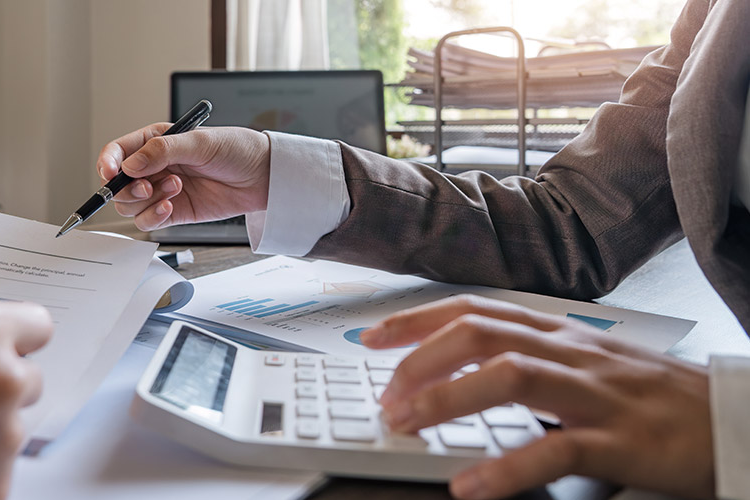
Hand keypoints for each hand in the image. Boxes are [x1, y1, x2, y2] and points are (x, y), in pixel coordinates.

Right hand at [97, 124, 270, 230]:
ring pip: (129, 205)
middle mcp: (154, 167)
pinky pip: (147, 222)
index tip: (110, 173)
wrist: (262, 177)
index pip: (117, 152)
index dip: (108, 163)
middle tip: (150, 185)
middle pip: (118, 184)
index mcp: (154, 141)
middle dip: (129, 188)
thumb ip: (162, 151)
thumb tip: (130, 165)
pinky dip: (153, 217)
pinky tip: (171, 206)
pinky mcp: (173, 213)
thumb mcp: (199, 142)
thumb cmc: (236, 150)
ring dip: (146, 201)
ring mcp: (162, 191)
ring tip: (175, 189)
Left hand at [363, 295, 712, 499]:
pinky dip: (507, 468)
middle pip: (481, 334)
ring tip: (406, 424)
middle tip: (384, 394)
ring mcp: (595, 393)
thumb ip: (525, 360)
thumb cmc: (649, 395)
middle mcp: (570, 352)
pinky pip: (556, 449)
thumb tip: (455, 371)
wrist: (730, 419)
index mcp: (557, 333)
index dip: (416, 321)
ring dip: (447, 399)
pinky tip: (470, 485)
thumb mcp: (582, 364)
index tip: (370, 338)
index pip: (473, 312)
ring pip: (510, 376)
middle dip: (420, 359)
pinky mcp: (621, 439)